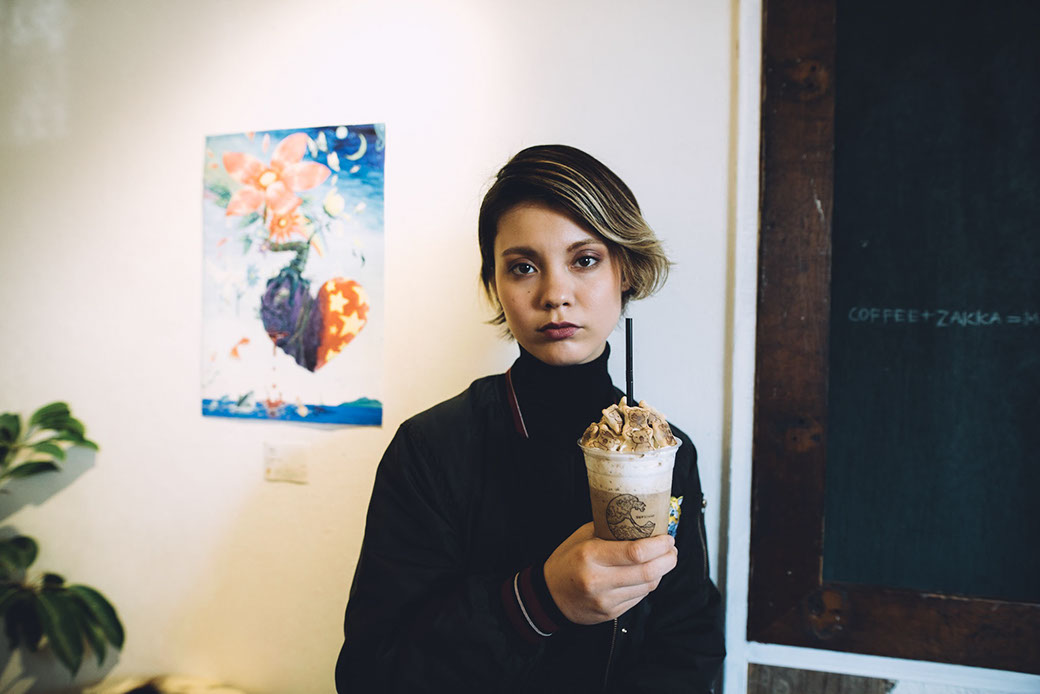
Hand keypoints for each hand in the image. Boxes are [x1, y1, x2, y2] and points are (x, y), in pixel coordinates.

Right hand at [543, 522, 677, 624]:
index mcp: (590, 555)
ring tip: (664, 559)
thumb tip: (639, 521)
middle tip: (672, 549)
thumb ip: (609, 530)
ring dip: (661, 572)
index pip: (635, 552)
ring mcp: (605, 600)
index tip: (667, 537)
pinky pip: (639, 598)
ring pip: (647, 586)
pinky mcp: (610, 613)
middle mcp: (598, 580)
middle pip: (647, 572)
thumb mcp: (581, 538)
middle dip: (668, 559)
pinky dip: (648, 584)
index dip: (658, 545)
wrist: (548, 596)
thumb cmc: (566, 561)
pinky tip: (648, 574)